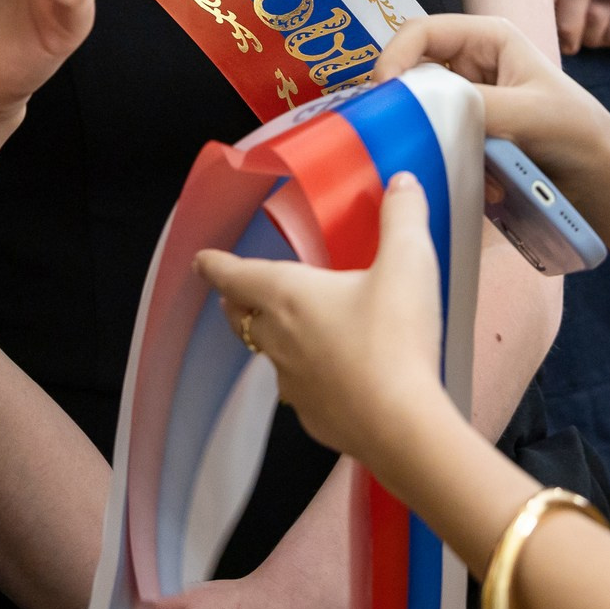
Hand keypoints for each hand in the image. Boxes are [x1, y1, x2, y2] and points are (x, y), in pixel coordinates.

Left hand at [196, 175, 457, 475]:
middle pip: (241, 318)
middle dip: (237, 302)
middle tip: (239, 292)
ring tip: (291, 330)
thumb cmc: (395, 339)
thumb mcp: (408, 263)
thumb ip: (402, 217)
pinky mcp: (315, 417)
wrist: (402, 426)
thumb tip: (402, 182)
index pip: (235, 275)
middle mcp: (279, 339)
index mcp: (288, 296)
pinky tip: (333, 377)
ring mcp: (293, 384)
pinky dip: (307, 377)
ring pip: (270, 355)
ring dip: (272, 339)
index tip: (201, 261)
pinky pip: (300, 390)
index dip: (216, 265)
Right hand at [371, 16, 609, 188]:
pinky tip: (485, 186)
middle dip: (412, 106)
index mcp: (487, 37)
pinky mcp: (469, 135)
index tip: (382, 93)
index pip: (421, 32)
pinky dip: (453, 164)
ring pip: (425, 113)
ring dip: (438, 143)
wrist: (602, 181)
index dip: (394, 56)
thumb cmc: (578, 132)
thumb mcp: (528, 114)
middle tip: (407, 137)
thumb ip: (476, 106)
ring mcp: (469, 101)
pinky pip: (440, 143)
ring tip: (468, 170)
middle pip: (414, 72)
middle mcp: (471, 64)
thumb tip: (422, 106)